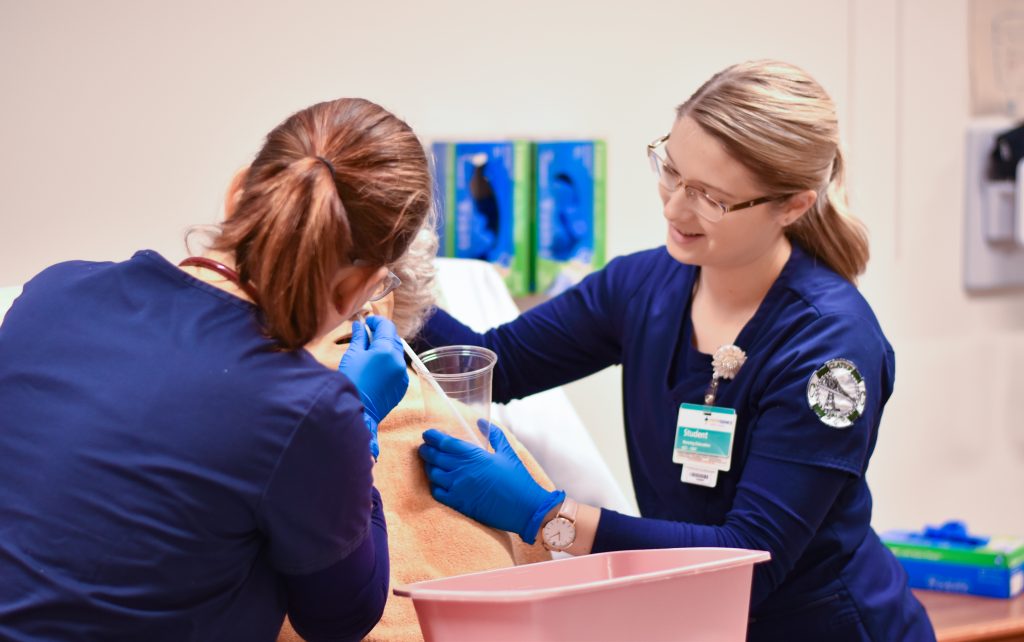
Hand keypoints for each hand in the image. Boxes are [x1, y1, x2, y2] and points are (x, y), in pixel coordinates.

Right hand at [338, 316, 408, 457]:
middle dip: (382, 335)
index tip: (367, 321)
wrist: (357, 412)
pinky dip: (389, 364)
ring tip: (370, 352)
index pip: (387, 327)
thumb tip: (360, 325)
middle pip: (393, 339)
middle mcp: (398, 361)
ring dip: (386, 349)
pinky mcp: (401, 386)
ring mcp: (402, 375)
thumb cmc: (351, 382)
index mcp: (387, 350)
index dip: (377, 321)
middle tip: (367, 334)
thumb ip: (359, 338)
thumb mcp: (352, 355)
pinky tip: (376, 368)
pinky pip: (398, 369)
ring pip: (396, 354)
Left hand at [419, 421, 563, 543]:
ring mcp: (458, 488)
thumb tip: (480, 422)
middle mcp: (462, 470)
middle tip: (424, 447)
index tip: (427, 434)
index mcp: (474, 455)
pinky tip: (438, 483)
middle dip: (426, 450)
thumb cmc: (518, 478)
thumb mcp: (507, 452)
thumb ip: (493, 434)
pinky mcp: (458, 504)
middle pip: (434, 456)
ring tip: (431, 464)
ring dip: (429, 467)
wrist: (524, 508)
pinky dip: (434, 486)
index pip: (445, 442)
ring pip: (433, 474)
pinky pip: (437, 492)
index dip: (432, 437)